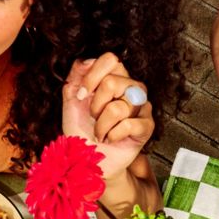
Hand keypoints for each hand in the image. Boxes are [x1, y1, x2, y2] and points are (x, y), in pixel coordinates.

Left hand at [61, 54, 153, 180]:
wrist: (87, 158)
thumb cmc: (81, 129)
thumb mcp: (71, 98)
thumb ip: (76, 75)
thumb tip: (87, 60)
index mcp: (115, 77)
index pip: (111, 60)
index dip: (92, 77)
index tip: (81, 96)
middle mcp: (131, 89)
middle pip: (112, 83)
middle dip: (95, 105)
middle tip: (93, 117)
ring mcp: (142, 107)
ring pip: (118, 108)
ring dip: (102, 125)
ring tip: (101, 132)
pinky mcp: (147, 126)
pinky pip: (129, 124)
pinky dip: (113, 135)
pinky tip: (111, 139)